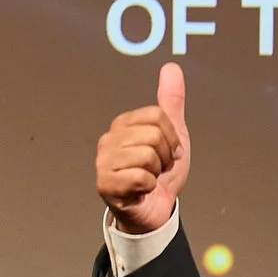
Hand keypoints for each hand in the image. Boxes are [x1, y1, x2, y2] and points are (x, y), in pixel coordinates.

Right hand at [95, 62, 191, 234]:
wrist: (157, 208)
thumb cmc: (162, 171)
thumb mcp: (173, 133)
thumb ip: (171, 101)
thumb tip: (172, 68)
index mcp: (123, 124)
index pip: (157, 115)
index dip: (172, 136)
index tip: (168, 150)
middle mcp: (109, 140)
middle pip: (153, 135)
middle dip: (165, 155)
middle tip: (158, 167)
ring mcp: (103, 162)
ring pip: (147, 155)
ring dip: (157, 172)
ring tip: (150, 178)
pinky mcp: (105, 184)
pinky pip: (140, 177)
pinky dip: (149, 186)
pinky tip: (141, 190)